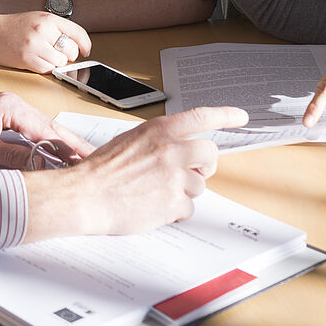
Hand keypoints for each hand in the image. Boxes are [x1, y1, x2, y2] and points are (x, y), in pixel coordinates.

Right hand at [0, 0, 91, 72]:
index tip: (85, 51)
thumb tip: (75, 44)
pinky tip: (35, 60)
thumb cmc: (12, 26)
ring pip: (60, 63)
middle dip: (66, 55)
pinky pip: (46, 69)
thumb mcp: (37, 19)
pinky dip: (44, 68)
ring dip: (55, 63)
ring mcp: (35, 45)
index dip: (84, 44)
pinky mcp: (27, 58)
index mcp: (48, 18)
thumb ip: (56, 29)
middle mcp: (43, 30)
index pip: (78, 33)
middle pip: (71, 50)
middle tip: (56, 53)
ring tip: (43, 56)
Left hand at [0, 91, 92, 167]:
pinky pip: (31, 128)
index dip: (66, 148)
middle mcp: (14, 103)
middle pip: (50, 126)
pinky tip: (54, 151)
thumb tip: (38, 165)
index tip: (83, 160)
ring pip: (43, 127)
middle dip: (71, 143)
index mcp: (11, 107)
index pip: (46, 130)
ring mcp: (11, 107)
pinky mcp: (6, 114)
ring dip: (59, 143)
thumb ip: (11, 157)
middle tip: (92, 158)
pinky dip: (45, 139)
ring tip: (78, 159)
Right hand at [22, 106, 248, 239]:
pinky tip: (153, 206)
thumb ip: (159, 142)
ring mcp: (174, 177)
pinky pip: (188, 208)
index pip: (201, 117)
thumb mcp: (131, 141)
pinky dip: (174, 210)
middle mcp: (171, 149)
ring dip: (183, 191)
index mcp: (159, 130)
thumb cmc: (102, 170)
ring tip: (154, 192)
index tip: (241, 116)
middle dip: (204, 166)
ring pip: (199, 185)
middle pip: (210, 154)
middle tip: (191, 173)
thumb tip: (182, 150)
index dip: (225, 115)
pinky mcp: (173, 202)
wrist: (84, 196)